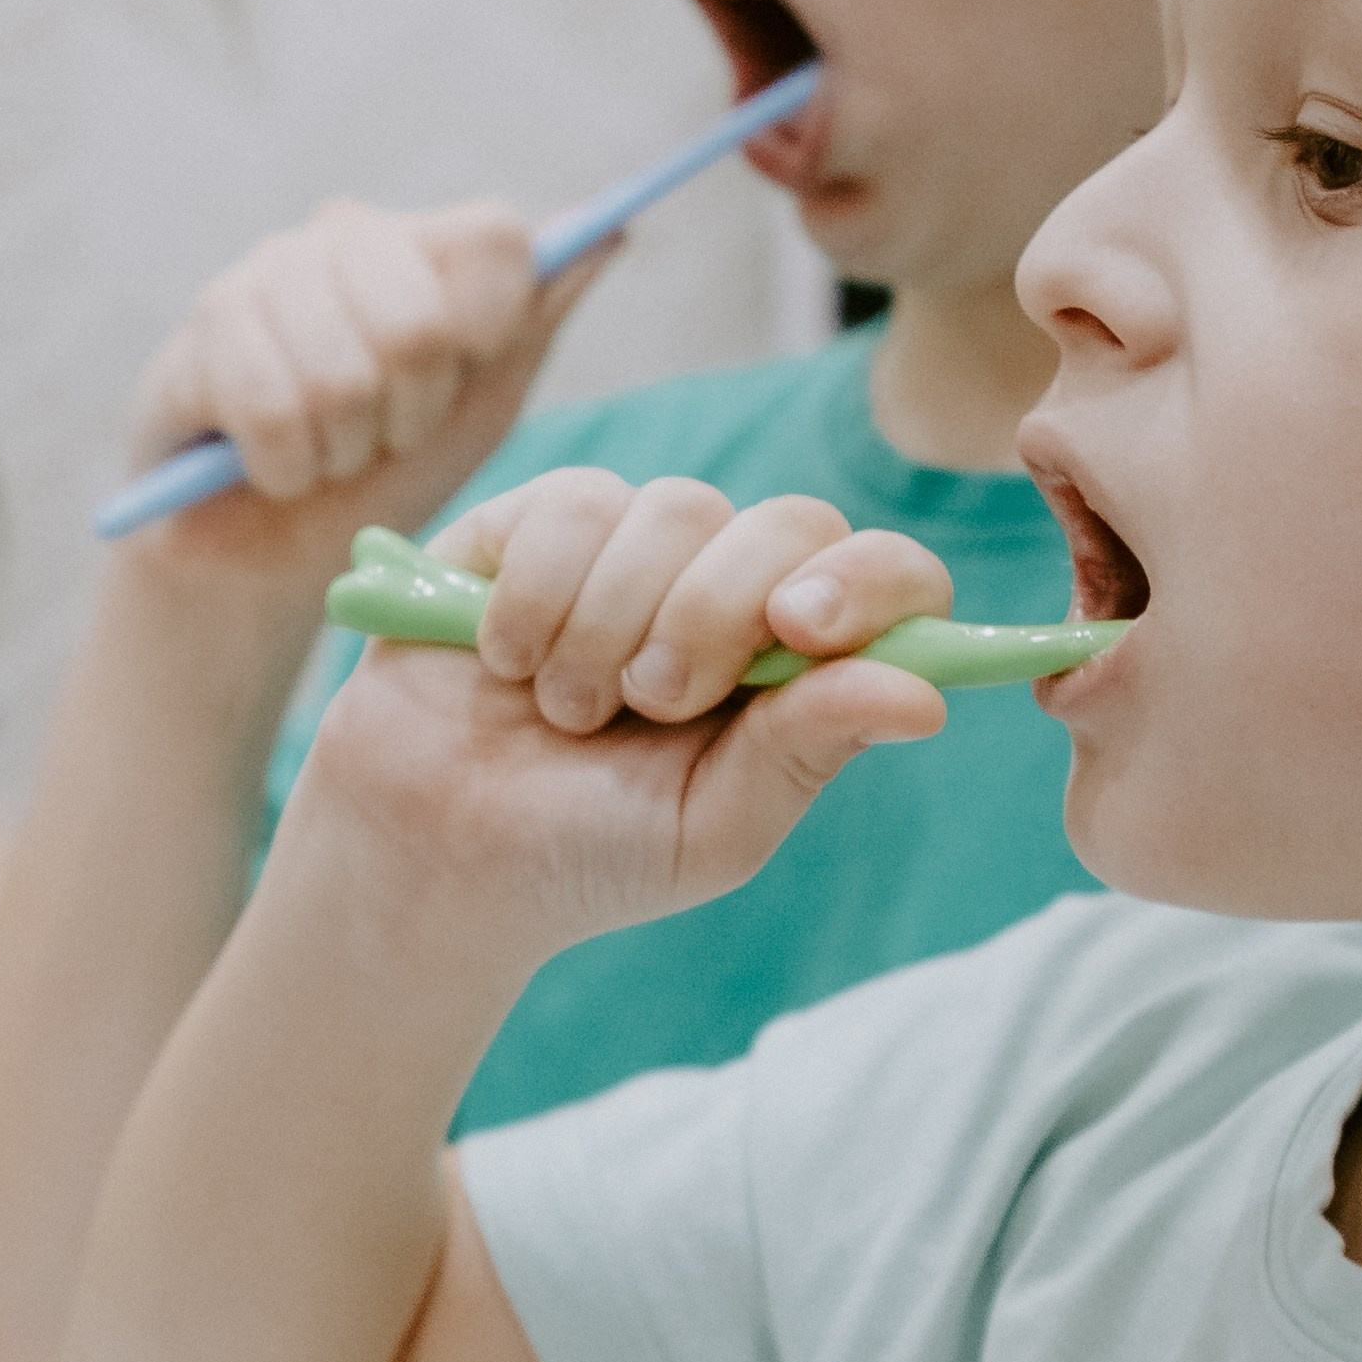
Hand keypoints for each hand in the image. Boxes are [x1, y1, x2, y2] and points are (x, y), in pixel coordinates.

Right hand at [121, 197, 603, 593]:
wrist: (275, 557)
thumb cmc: (392, 472)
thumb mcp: (484, 401)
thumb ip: (538, 316)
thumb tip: (610, 231)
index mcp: (424, 241)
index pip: (494, 236)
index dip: (491, 328)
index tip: (463, 378)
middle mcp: (342, 235)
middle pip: (420, 321)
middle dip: (413, 411)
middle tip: (386, 433)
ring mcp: (259, 278)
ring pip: (340, 377)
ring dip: (345, 450)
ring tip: (330, 452)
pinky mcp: (192, 338)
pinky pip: (268, 414)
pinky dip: (285, 469)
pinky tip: (273, 466)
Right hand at [306, 470, 950, 955]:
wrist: (435, 857)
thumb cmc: (592, 852)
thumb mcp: (715, 827)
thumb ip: (810, 748)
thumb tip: (926, 698)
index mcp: (797, 657)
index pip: (885, 574)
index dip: (867, 581)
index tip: (805, 628)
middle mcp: (729, 582)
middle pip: (786, 521)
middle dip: (717, 614)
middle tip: (653, 704)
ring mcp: (635, 544)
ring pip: (674, 507)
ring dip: (615, 622)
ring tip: (569, 709)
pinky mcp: (538, 521)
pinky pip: (574, 504)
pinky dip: (540, 594)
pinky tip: (508, 660)